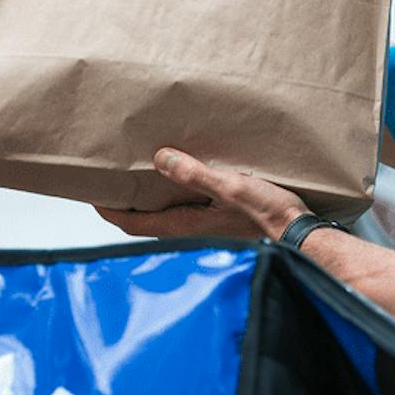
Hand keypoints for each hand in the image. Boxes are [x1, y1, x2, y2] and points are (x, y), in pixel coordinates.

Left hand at [95, 148, 308, 240]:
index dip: (110, 211)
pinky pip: (186, 211)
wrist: (301, 236)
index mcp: (186, 224)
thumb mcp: (230, 187)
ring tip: (142, 176)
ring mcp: (206, 229)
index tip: (93, 195)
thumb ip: (194, 174)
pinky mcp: (221, 223)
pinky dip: (173, 197)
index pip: (133, 223)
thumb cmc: (269, 216)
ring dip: (150, 200)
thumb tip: (159, 159)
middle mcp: (191, 231)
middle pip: (145, 221)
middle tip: (113, 181)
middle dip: (126, 203)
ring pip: (165, 216)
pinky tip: (182, 180)